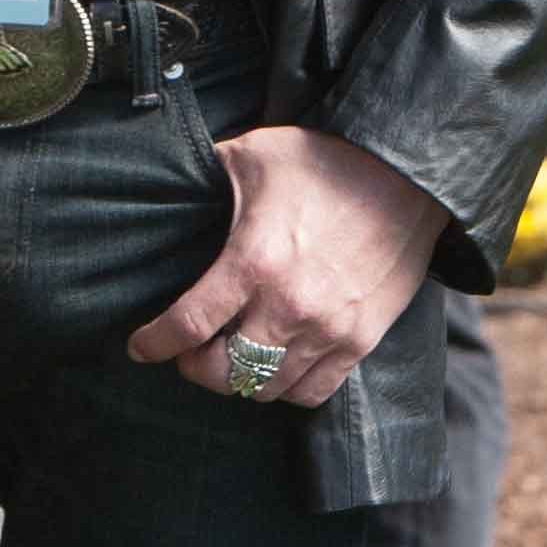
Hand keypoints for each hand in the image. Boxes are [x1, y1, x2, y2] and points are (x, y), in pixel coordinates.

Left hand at [127, 125, 450, 409]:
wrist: (406, 175)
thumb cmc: (323, 160)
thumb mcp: (251, 154)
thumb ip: (206, 173)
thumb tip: (173, 176)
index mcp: (252, 261)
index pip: (189, 324)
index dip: (155, 343)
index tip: (140, 347)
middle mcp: (288, 306)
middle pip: (224, 371)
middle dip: (195, 368)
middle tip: (187, 352)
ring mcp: (327, 329)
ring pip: (266, 388)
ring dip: (240, 380)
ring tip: (231, 358)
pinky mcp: (360, 340)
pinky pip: (314, 392)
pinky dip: (286, 389)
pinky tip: (275, 367)